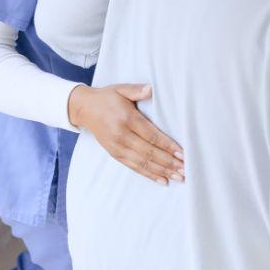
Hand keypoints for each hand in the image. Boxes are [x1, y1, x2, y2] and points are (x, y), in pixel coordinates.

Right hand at [69, 84, 184, 183]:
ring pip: (143, 163)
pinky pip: (134, 167)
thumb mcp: (121, 89)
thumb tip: (152, 89)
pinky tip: (162, 180)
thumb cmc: (107, 98)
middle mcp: (121, 135)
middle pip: (149, 152)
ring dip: (162, 172)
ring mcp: (117, 147)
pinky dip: (149, 175)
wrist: (84, 108)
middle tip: (186, 169)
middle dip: (169, 163)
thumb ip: (137, 90)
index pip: (151, 136)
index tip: (182, 154)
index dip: (168, 146)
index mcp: (126, 119)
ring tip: (179, 177)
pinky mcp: (114, 154)